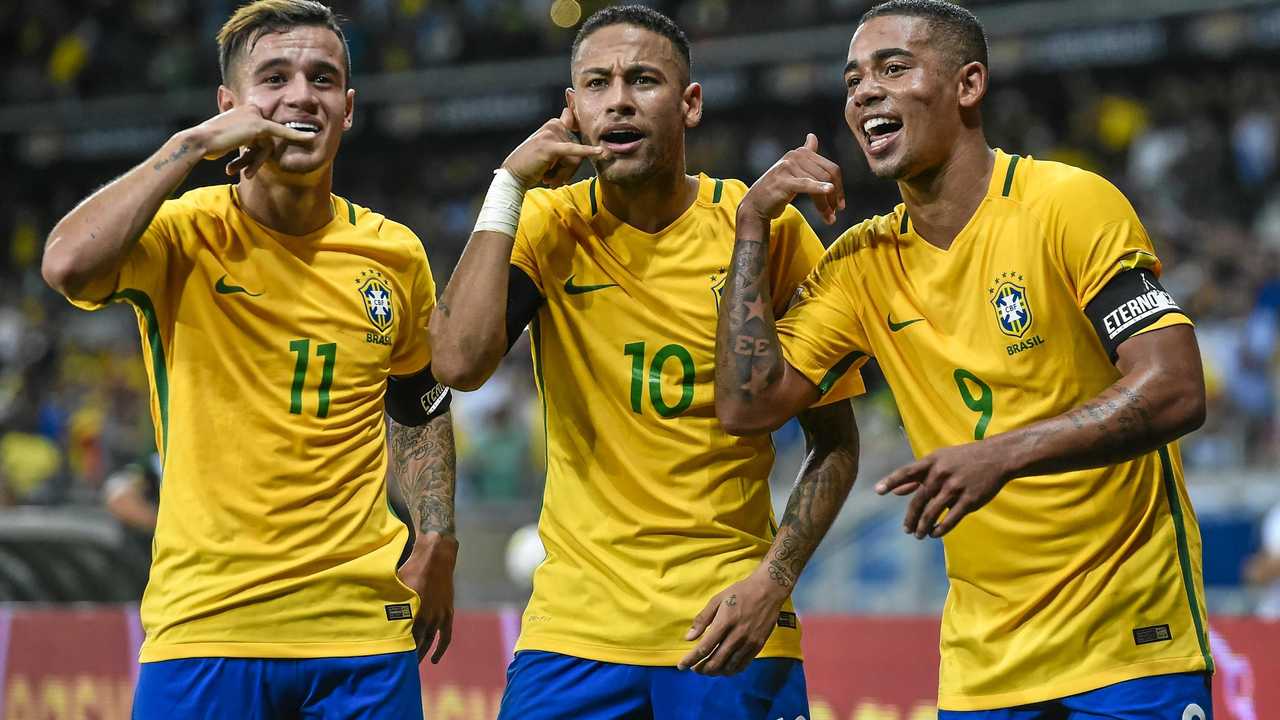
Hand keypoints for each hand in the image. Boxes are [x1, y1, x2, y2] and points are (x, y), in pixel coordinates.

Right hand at [182, 104, 313, 178]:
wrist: (198, 142)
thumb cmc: (208, 144)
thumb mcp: (225, 139)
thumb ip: (240, 138)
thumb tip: (245, 144)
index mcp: (243, 111)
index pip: (261, 131)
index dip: (259, 148)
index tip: (261, 155)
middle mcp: (250, 109)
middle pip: (265, 138)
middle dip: (257, 158)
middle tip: (246, 172)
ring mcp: (255, 116)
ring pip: (268, 144)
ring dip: (257, 162)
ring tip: (245, 173)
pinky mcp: (259, 126)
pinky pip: (282, 133)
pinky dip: (297, 137)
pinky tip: (311, 138)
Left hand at [396, 532, 457, 663]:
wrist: (436, 557)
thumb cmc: (411, 567)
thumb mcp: (395, 582)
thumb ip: (384, 598)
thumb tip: (366, 607)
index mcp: (412, 610)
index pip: (402, 636)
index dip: (394, 647)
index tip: (385, 656)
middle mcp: (427, 616)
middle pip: (416, 643)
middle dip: (406, 655)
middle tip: (396, 666)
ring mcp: (439, 616)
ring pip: (429, 642)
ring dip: (421, 654)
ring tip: (412, 666)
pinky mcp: (447, 614)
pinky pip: (445, 637)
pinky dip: (440, 649)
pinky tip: (434, 660)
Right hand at [501, 107, 607, 187]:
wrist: (514, 175)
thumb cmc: (533, 165)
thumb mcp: (550, 151)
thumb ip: (565, 144)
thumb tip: (585, 140)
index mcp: (554, 124)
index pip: (577, 126)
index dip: (586, 132)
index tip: (586, 138)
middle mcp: (554, 125)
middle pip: (578, 148)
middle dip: (569, 169)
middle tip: (551, 177)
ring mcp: (551, 134)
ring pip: (575, 158)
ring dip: (564, 175)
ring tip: (549, 178)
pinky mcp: (551, 146)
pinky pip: (573, 150)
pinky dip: (587, 152)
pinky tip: (600, 152)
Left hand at [677, 571, 788, 675]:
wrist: (768, 590)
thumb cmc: (740, 592)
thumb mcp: (717, 600)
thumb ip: (702, 619)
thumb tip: (689, 638)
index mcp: (724, 622)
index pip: (704, 647)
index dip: (691, 659)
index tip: (682, 666)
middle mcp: (737, 635)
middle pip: (716, 660)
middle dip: (702, 669)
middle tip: (695, 669)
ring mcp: (749, 642)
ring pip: (730, 666)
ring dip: (716, 672)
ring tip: (707, 670)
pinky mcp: (759, 645)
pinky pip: (743, 664)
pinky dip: (732, 670)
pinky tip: (725, 669)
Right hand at [739, 133, 844, 225]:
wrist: (755, 203)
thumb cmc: (776, 188)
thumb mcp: (792, 170)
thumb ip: (806, 155)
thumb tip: (812, 136)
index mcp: (801, 153)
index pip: (830, 168)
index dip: (840, 186)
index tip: (840, 203)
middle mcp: (795, 156)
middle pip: (827, 176)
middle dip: (834, 197)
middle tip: (835, 213)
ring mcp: (788, 167)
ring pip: (818, 183)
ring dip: (826, 204)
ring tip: (829, 218)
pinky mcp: (783, 180)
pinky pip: (806, 184)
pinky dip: (819, 188)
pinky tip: (829, 190)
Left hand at [875, 440, 1011, 537]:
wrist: (997, 457)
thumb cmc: (963, 459)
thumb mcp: (939, 460)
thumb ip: (917, 476)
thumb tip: (896, 491)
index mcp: (932, 462)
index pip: (906, 472)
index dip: (891, 481)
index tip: (877, 491)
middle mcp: (941, 474)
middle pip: (919, 500)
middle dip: (910, 517)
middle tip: (905, 530)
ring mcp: (956, 487)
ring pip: (933, 512)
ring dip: (923, 526)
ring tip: (918, 535)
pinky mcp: (970, 499)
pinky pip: (951, 519)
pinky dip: (940, 529)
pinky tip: (935, 534)